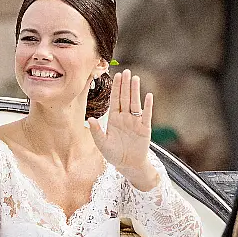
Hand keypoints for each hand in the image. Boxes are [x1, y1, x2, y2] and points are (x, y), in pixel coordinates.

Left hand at [88, 69, 159, 190]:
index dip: (116, 88)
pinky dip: (148, 106)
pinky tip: (148, 95)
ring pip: (135, 103)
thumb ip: (96, 131)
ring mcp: (135, 122)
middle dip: (126, 85)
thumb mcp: (102, 144)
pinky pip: (146, 115)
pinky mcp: (144, 128)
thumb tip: (89, 119)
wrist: (128, 165)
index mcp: (114, 119)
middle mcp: (125, 118)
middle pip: (125, 98)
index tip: (117, 76)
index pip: (115, 100)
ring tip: (136, 78)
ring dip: (135, 91)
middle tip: (127, 71)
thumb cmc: (114, 154)